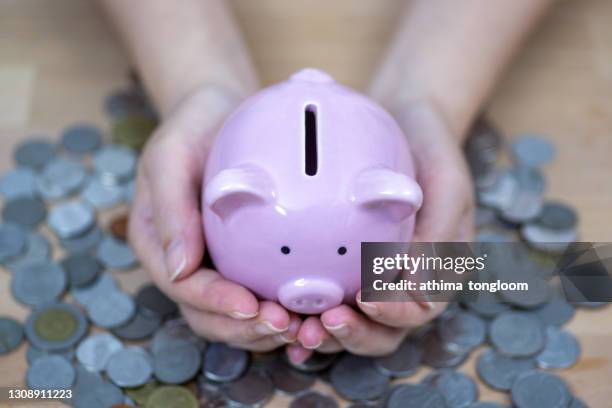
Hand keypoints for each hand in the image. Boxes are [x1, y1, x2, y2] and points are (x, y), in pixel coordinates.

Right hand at [128, 86, 300, 350]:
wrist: (220, 113)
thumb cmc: (191, 128)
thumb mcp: (170, 156)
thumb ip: (170, 209)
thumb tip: (178, 270)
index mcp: (158, 244)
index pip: (183, 287)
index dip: (215, 304)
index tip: (251, 306)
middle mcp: (186, 262)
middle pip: (209, 315)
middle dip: (245, 329)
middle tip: (285, 325)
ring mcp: (216, 263)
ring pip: (237, 315)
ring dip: (267, 329)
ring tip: (304, 325)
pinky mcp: (245, 259)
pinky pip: (263, 292)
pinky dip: (285, 309)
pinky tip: (313, 312)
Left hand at [289, 101, 474, 359]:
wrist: (406, 123)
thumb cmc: (433, 154)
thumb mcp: (446, 185)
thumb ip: (439, 235)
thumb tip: (420, 287)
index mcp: (436, 270)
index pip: (419, 309)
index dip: (393, 314)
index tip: (365, 298)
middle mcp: (404, 283)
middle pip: (382, 330)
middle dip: (353, 335)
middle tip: (322, 324)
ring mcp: (374, 278)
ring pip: (353, 322)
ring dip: (326, 333)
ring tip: (296, 328)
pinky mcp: (346, 267)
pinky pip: (328, 295)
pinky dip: (308, 315)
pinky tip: (283, 319)